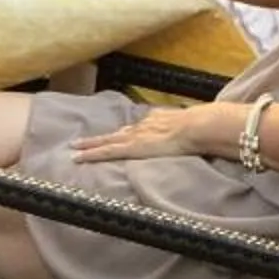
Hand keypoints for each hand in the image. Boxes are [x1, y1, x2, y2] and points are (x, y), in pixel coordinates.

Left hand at [68, 101, 236, 163]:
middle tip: (81, 140)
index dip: (126, 132)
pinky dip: (91, 154)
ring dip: (90, 144)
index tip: (119, 134)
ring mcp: (135, 136)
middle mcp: (142, 126)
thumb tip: (205, 133)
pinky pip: (106, 151)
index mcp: (158, 121)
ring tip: (73, 148)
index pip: (137, 127)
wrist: (198, 126)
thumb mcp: (196, 128)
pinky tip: (78, 157)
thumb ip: (194, 131)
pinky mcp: (131, 147)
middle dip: (100, 137)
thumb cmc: (203, 128)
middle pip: (117, 132)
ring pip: (106, 140)